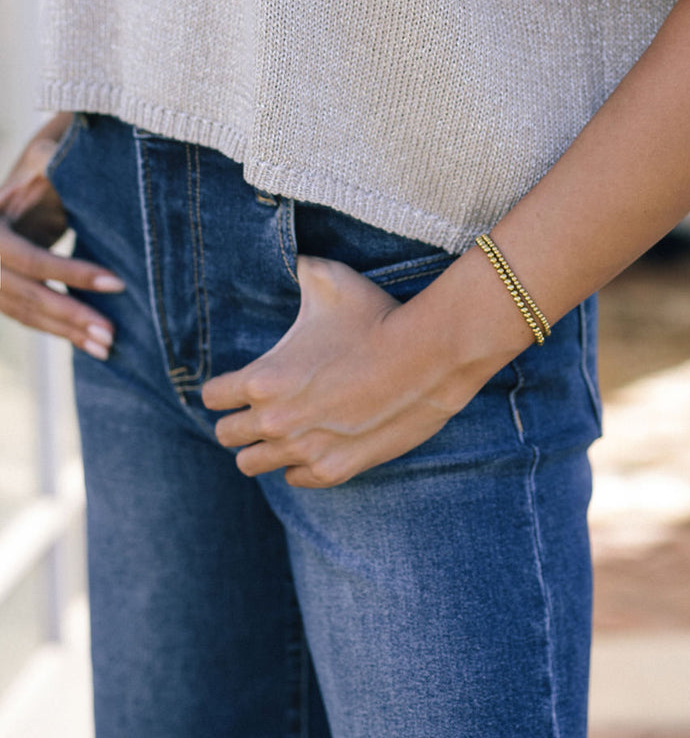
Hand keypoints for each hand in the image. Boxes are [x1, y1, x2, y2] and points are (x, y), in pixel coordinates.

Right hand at [0, 116, 124, 358]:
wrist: (12, 198)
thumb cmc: (32, 174)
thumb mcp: (38, 162)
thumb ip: (48, 160)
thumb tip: (59, 158)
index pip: (31, 259)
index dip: (72, 273)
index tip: (118, 282)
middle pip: (29, 296)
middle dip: (73, 315)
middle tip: (113, 332)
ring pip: (29, 315)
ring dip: (69, 333)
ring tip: (109, 345)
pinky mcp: (2, 297)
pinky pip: (30, 319)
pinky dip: (61, 332)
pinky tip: (92, 344)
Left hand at [202, 254, 502, 486]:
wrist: (429, 356)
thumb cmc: (376, 316)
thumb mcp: (329, 280)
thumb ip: (299, 270)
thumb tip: (294, 259)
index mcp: (262, 379)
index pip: (212, 397)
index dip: (224, 388)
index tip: (242, 383)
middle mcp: (275, 421)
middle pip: (226, 435)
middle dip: (241, 419)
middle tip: (265, 405)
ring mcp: (304, 450)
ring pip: (253, 464)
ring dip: (265, 447)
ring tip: (286, 429)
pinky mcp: (334, 470)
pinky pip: (296, 479)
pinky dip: (301, 464)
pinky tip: (316, 442)